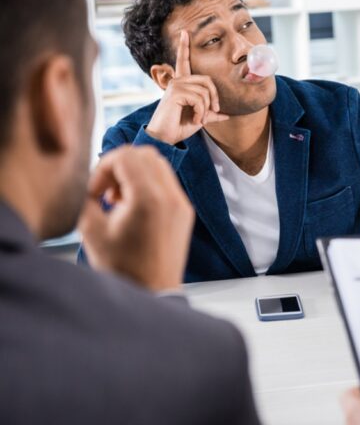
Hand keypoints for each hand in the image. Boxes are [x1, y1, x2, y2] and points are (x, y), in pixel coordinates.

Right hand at [78, 146, 194, 291]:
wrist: (153, 293)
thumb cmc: (123, 268)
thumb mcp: (92, 231)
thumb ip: (87, 198)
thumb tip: (90, 182)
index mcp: (149, 199)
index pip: (126, 155)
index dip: (104, 168)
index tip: (96, 192)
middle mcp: (171, 196)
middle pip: (145, 154)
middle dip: (120, 166)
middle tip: (106, 192)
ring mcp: (182, 203)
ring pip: (158, 165)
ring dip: (134, 174)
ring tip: (118, 201)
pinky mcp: (185, 211)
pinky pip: (167, 182)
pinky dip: (147, 185)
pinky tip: (133, 209)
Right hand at [145, 30, 228, 144]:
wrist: (165, 138)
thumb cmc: (179, 127)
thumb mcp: (200, 118)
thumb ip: (211, 113)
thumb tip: (227, 114)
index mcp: (181, 84)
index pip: (183, 62)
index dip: (184, 47)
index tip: (184, 32)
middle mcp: (177, 81)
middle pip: (207, 81)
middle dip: (214, 97)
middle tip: (213, 112)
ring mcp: (176, 85)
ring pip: (205, 92)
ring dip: (206, 109)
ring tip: (199, 119)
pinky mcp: (176, 92)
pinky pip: (200, 99)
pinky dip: (202, 112)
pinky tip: (195, 120)